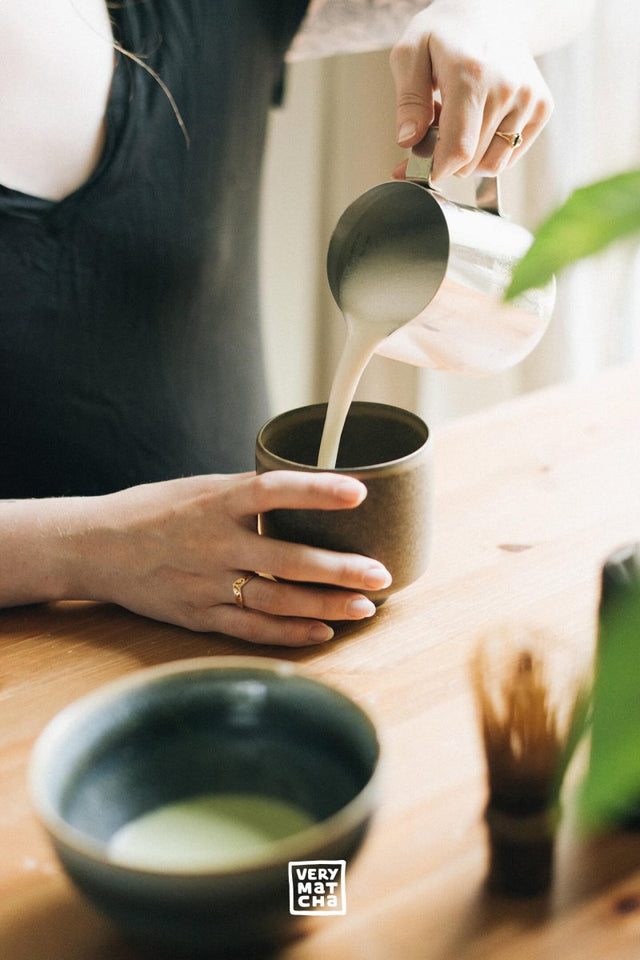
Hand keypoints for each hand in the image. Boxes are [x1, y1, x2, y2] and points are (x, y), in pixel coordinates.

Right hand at [65, 471, 391, 644]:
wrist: (96, 547)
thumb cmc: (154, 511)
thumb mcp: (199, 488)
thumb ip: (248, 494)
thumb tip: (310, 491)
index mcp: (214, 501)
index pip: (272, 490)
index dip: (317, 490)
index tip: (359, 490)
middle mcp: (213, 543)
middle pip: (286, 559)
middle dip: (339, 570)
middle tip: (381, 574)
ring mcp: (205, 584)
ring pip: (276, 600)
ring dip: (325, 606)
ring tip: (365, 607)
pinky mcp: (197, 615)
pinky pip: (251, 629)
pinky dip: (289, 632)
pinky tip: (322, 631)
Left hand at [390, 0, 552, 180]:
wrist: (492, 10)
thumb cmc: (446, 33)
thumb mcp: (410, 53)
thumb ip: (408, 100)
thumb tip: (409, 140)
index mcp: (471, 76)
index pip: (459, 149)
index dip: (436, 170)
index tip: (420, 170)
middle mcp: (507, 89)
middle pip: (472, 161)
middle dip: (447, 158)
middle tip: (435, 130)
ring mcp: (529, 99)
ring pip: (493, 164)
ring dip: (469, 157)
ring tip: (459, 123)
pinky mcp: (542, 107)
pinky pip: (511, 155)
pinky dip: (490, 151)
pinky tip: (479, 124)